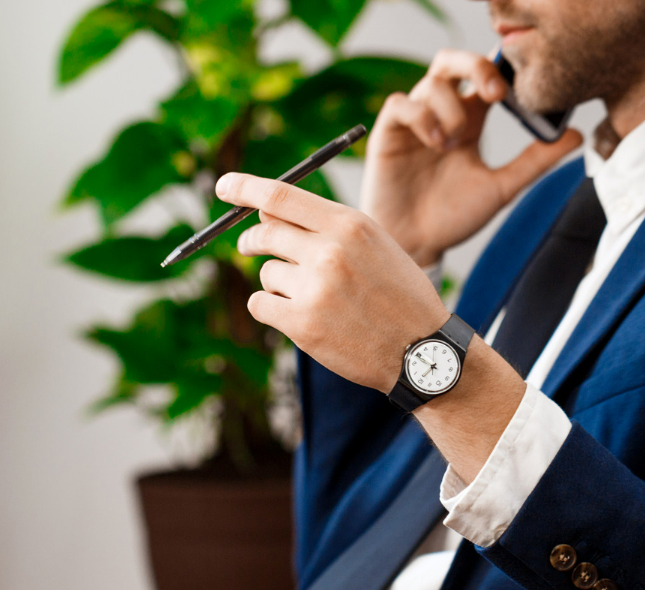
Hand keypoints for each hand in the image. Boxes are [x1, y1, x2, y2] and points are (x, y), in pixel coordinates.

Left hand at [219, 172, 525, 483]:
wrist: (421, 349)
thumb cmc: (396, 294)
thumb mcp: (373, 245)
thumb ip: (325, 227)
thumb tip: (264, 213)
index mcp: (349, 224)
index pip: (280, 196)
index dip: (245, 188)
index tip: (223, 185)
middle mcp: (329, 251)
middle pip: (264, 233)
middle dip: (250, 239)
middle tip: (247, 245)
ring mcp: (314, 289)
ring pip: (267, 274)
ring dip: (278, 284)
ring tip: (314, 299)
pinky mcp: (302, 324)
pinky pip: (260, 305)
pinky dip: (271, 309)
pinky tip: (299, 316)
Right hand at [362, 49, 582, 266]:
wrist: (416, 246)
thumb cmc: (453, 218)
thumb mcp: (501, 188)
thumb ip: (535, 161)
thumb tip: (577, 135)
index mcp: (469, 121)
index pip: (483, 76)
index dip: (499, 71)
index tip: (517, 93)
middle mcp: (441, 115)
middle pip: (453, 61)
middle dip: (475, 66)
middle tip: (494, 94)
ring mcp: (414, 123)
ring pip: (431, 82)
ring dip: (450, 108)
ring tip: (452, 144)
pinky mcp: (389, 134)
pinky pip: (401, 104)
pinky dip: (422, 117)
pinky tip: (434, 143)